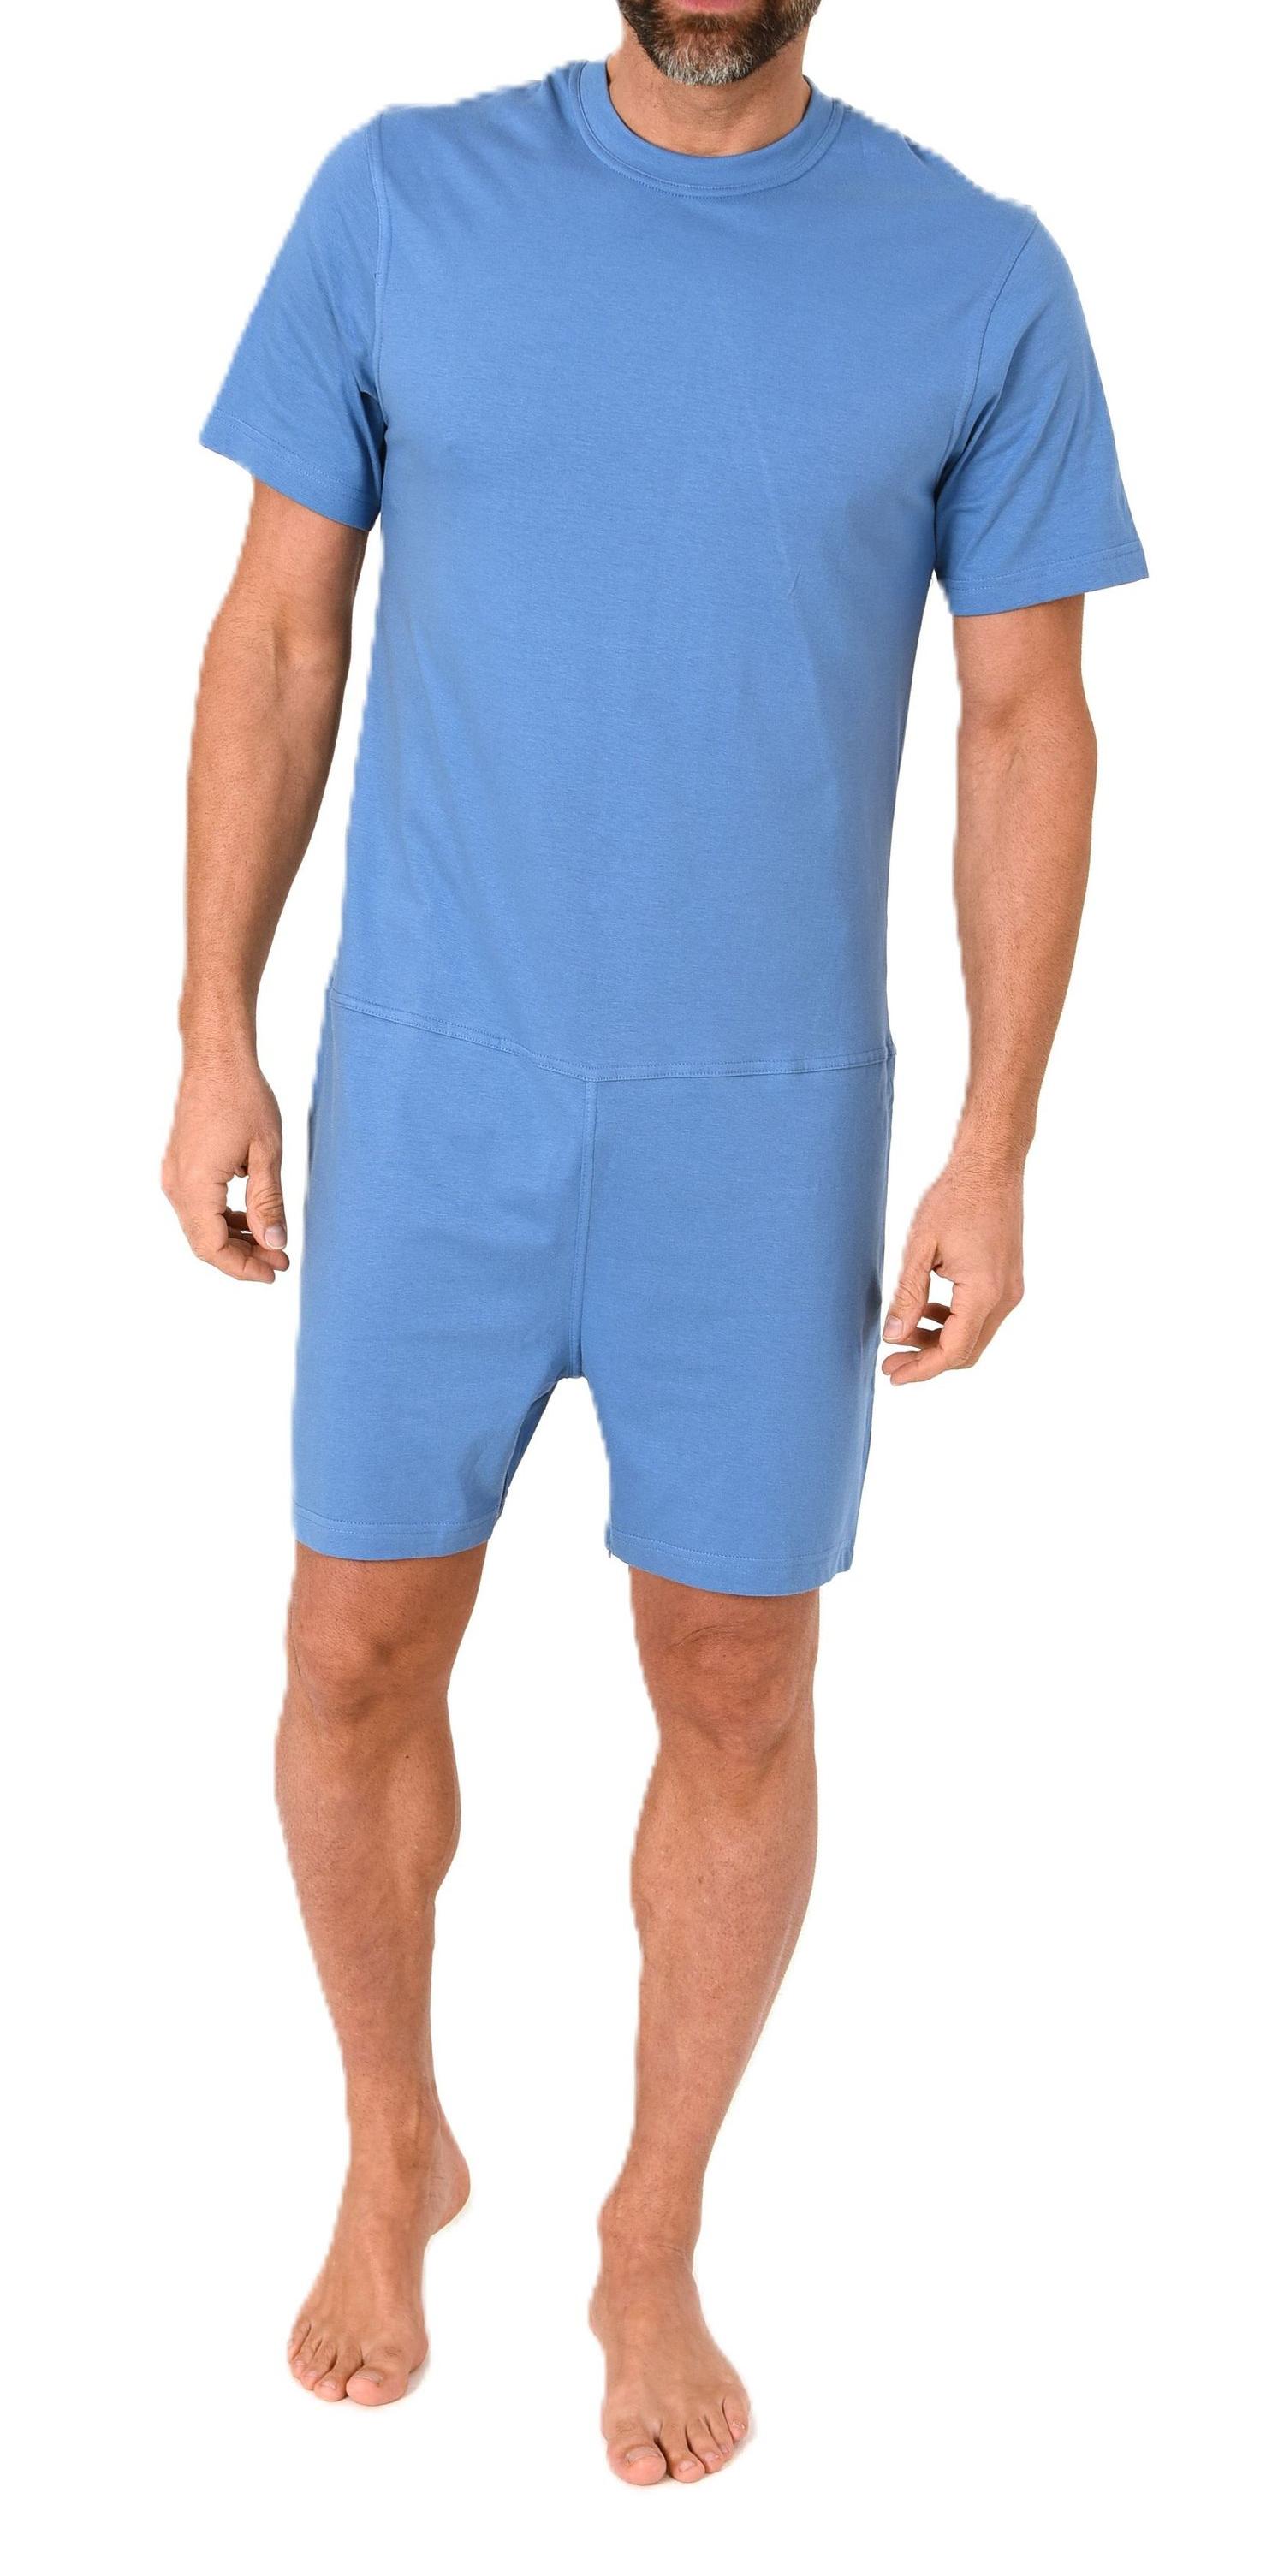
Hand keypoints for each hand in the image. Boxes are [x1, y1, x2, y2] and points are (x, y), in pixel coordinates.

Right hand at [162, 1049, 288, 1283]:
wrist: (216, 1058)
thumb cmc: (244, 1098)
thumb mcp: (266, 1154)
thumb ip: (268, 1202)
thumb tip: (274, 1243)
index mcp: (195, 1185)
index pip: (212, 1247)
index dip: (243, 1267)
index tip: (275, 1271)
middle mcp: (177, 1185)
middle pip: (204, 1242)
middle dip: (242, 1257)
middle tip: (280, 1260)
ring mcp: (174, 1175)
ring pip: (201, 1226)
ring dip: (235, 1239)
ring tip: (272, 1242)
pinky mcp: (180, 1166)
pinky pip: (199, 1206)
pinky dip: (224, 1218)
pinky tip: (252, 1217)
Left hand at [882, 1153, 1023, 1384]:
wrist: (991, 1166)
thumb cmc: (955, 1197)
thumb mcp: (920, 1247)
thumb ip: (907, 1295)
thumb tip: (893, 1336)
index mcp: (984, 1291)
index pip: (953, 1351)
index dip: (922, 1369)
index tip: (893, 1375)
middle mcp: (1005, 1296)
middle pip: (966, 1351)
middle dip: (928, 1361)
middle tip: (891, 1361)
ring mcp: (1011, 1289)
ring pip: (975, 1336)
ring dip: (940, 1341)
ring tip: (903, 1335)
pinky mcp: (1009, 1279)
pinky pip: (982, 1316)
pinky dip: (955, 1323)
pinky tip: (928, 1312)